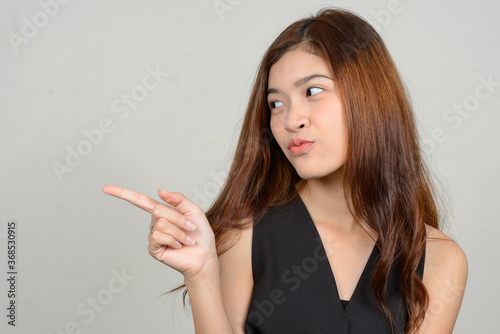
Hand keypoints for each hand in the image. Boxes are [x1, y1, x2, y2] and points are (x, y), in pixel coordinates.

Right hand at [102, 185, 217, 280]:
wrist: (204, 255)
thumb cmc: (200, 233)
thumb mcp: (193, 210)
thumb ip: (178, 199)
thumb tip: (159, 191)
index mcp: (163, 211)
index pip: (139, 200)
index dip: (122, 193)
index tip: (105, 188)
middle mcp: (155, 223)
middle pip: (158, 210)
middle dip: (178, 218)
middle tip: (190, 227)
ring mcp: (153, 236)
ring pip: (161, 224)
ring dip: (178, 232)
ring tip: (186, 239)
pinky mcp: (153, 249)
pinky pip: (158, 237)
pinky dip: (173, 240)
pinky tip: (178, 246)